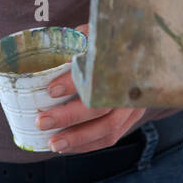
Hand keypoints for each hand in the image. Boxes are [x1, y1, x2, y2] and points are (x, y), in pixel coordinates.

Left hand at [38, 24, 146, 154]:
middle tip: (42, 121)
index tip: (50, 89)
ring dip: (77, 139)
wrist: (140, 50)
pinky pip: (111, 137)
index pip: (96, 73)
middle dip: (68, 117)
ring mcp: (133, 104)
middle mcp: (130, 85)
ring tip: (52, 144)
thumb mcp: (92, 35)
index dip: (72, 83)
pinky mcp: (131, 118)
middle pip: (100, 106)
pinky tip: (68, 147)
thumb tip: (49, 55)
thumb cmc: (108, 42)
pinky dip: (88, 145)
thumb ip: (75, 42)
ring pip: (108, 128)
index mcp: (120, 59)